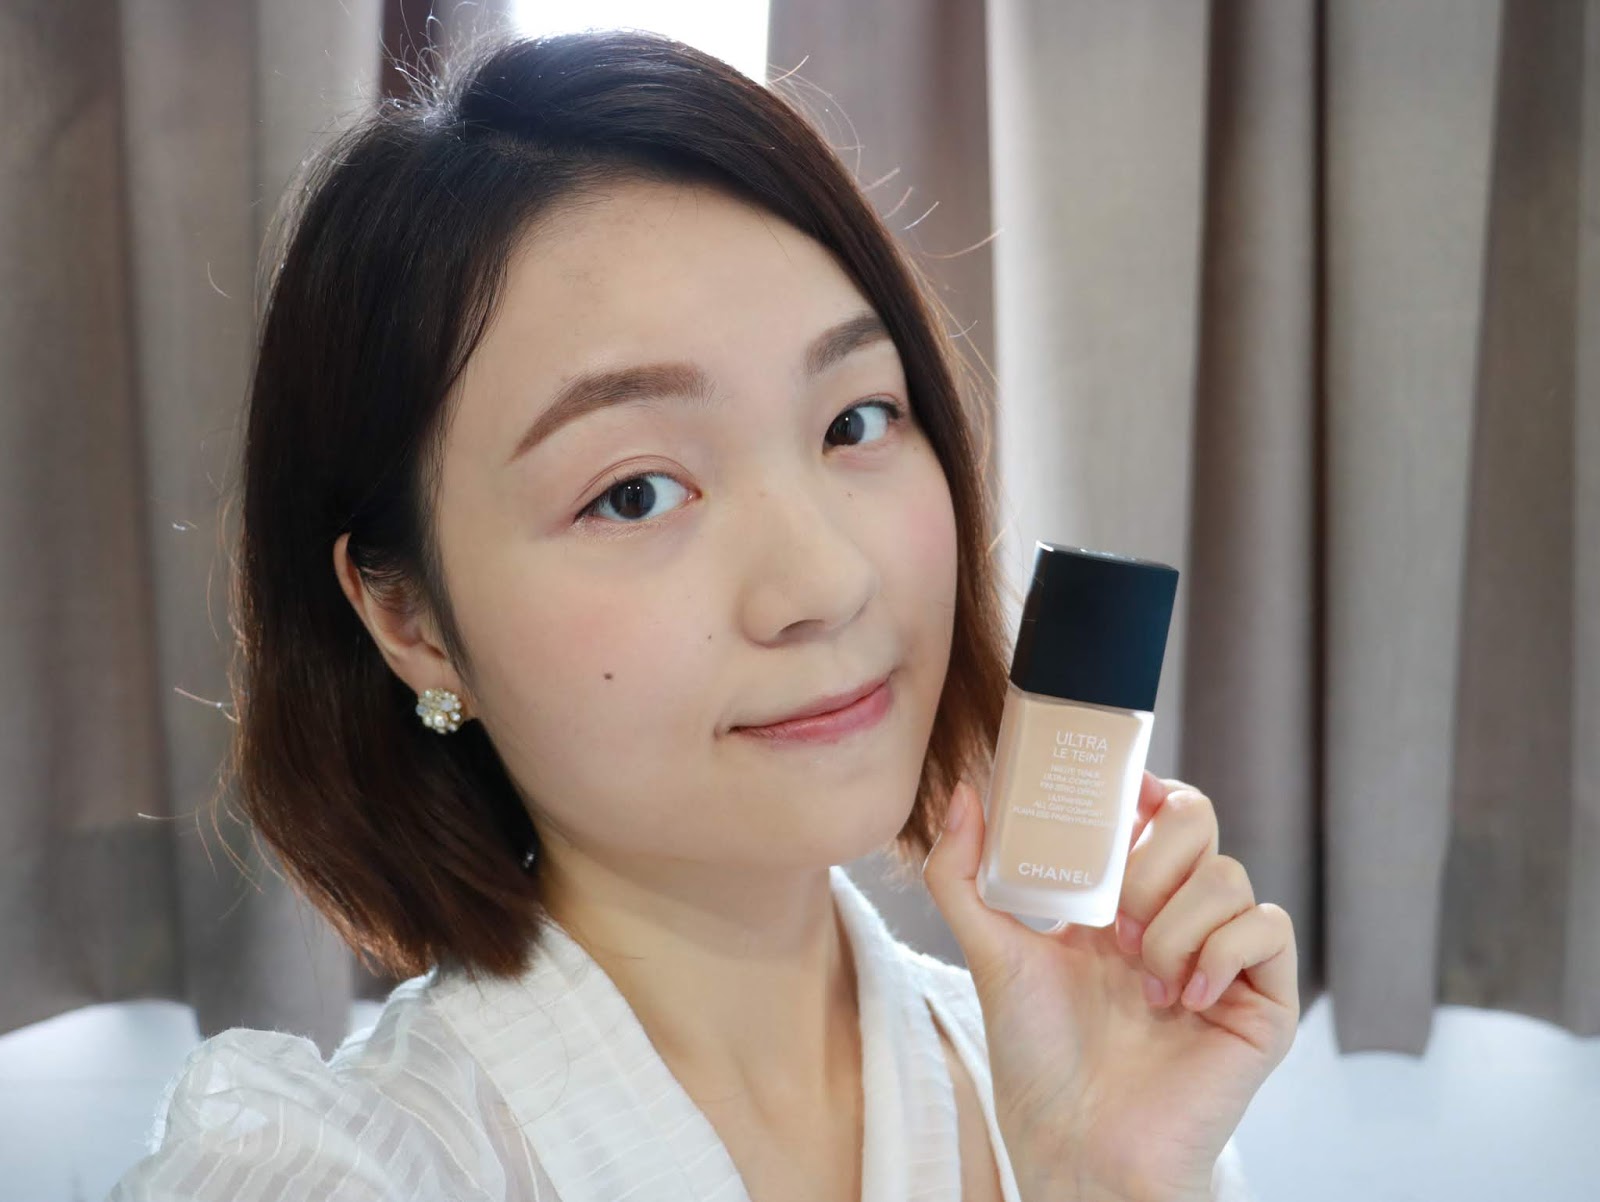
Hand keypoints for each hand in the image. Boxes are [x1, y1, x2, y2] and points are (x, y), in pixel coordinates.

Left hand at [921, 771, 1298, 1201]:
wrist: (1078, 1145)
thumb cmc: (1037, 1058)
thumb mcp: (989, 952)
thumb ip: (963, 873)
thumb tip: (963, 791)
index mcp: (1120, 900)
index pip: (1153, 811)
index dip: (1145, 788)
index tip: (1120, 790)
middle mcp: (1175, 918)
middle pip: (1198, 821)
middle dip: (1152, 856)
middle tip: (1116, 915)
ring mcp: (1222, 957)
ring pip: (1230, 874)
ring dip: (1174, 921)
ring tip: (1142, 979)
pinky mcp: (1262, 1001)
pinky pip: (1268, 928)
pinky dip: (1222, 950)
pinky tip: (1183, 997)